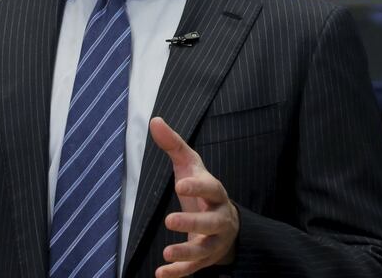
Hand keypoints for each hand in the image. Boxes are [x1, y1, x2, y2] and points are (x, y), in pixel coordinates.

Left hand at [149, 117, 239, 277]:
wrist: (227, 225)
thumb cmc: (203, 191)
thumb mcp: (190, 167)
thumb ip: (174, 145)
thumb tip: (155, 120)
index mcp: (216, 193)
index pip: (211, 188)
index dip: (198, 186)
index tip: (180, 184)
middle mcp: (220, 217)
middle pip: (211, 221)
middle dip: (192, 221)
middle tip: (170, 220)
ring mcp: (214, 240)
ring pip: (204, 249)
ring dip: (186, 252)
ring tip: (166, 254)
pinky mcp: (206, 258)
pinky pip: (194, 268)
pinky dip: (179, 272)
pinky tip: (160, 274)